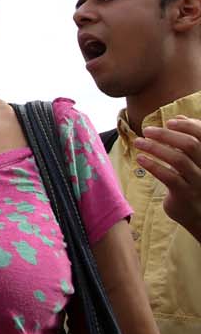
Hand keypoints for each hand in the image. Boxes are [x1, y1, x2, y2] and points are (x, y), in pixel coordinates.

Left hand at [136, 117, 200, 238]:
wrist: (200, 215)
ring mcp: (198, 182)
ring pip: (178, 159)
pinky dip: (153, 165)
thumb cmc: (194, 181)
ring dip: (155, 148)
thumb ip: (189, 139)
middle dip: (166, 135)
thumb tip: (178, 118)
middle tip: (147, 130)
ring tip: (138, 142)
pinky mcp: (185, 194)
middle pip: (190, 145)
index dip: (188, 125)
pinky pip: (168, 176)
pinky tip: (140, 158)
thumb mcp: (195, 160)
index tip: (169, 122)